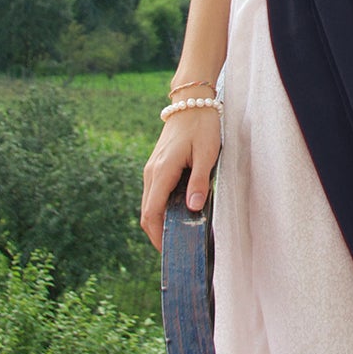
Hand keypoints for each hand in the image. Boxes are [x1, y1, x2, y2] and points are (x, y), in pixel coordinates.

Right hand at [139, 107, 221, 253]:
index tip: (168, 252)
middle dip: (156, 234)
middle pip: (145, 212)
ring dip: (158, 222)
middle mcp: (151, 172)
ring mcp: (151, 169)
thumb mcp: (206, 154)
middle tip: (175, 251)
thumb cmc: (202, 126)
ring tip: (177, 237)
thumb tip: (192, 209)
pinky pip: (153, 194)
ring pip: (148, 204)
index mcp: (162, 171)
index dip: (157, 235)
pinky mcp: (156, 166)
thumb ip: (198, 182)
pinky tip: (176, 215)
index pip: (151, 212)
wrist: (191, 102)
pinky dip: (159, 209)